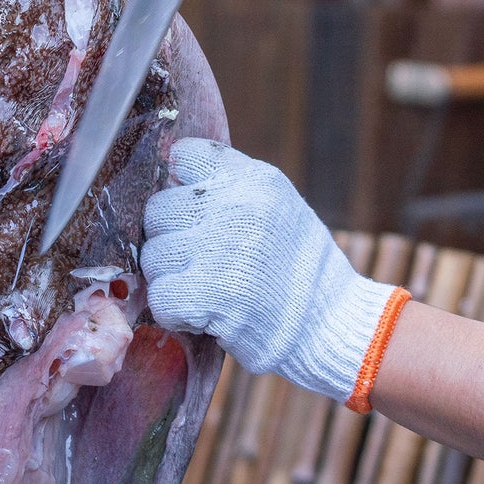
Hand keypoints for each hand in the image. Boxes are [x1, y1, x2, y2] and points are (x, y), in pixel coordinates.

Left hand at [142, 139, 404, 407]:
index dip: (181, 187)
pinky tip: (203, 314)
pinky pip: (159, 296)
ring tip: (207, 289)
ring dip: (171, 278)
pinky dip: (174, 312)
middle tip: (202, 262)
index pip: (184, 156)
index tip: (195, 213)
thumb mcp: (278, 206)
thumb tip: (167, 175)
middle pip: (158, 210)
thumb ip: (231, 188)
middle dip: (171, 238)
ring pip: (153, 256)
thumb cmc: (299, 270)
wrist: (330, 326)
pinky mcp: (207, 294)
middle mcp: (236, 206)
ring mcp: (220, 249)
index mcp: (255, 179)